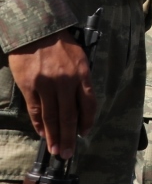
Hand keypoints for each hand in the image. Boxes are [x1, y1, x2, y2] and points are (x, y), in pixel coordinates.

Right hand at [8, 30, 96, 158]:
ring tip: (55, 150)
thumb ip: (81, 80)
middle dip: (70, 137)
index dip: (87, 120)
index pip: (89, 103)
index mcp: (82, 73)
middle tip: (68, 153)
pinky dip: (40, 124)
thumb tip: (79, 106)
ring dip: (54, 136)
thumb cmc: (61, 44)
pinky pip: (36, 110)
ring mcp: (47, 84)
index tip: (84, 132)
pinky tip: (43, 133)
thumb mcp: (79, 58)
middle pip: (70, 115)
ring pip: (52, 116)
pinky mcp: (30, 86)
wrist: (36, 30)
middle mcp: (66, 81)